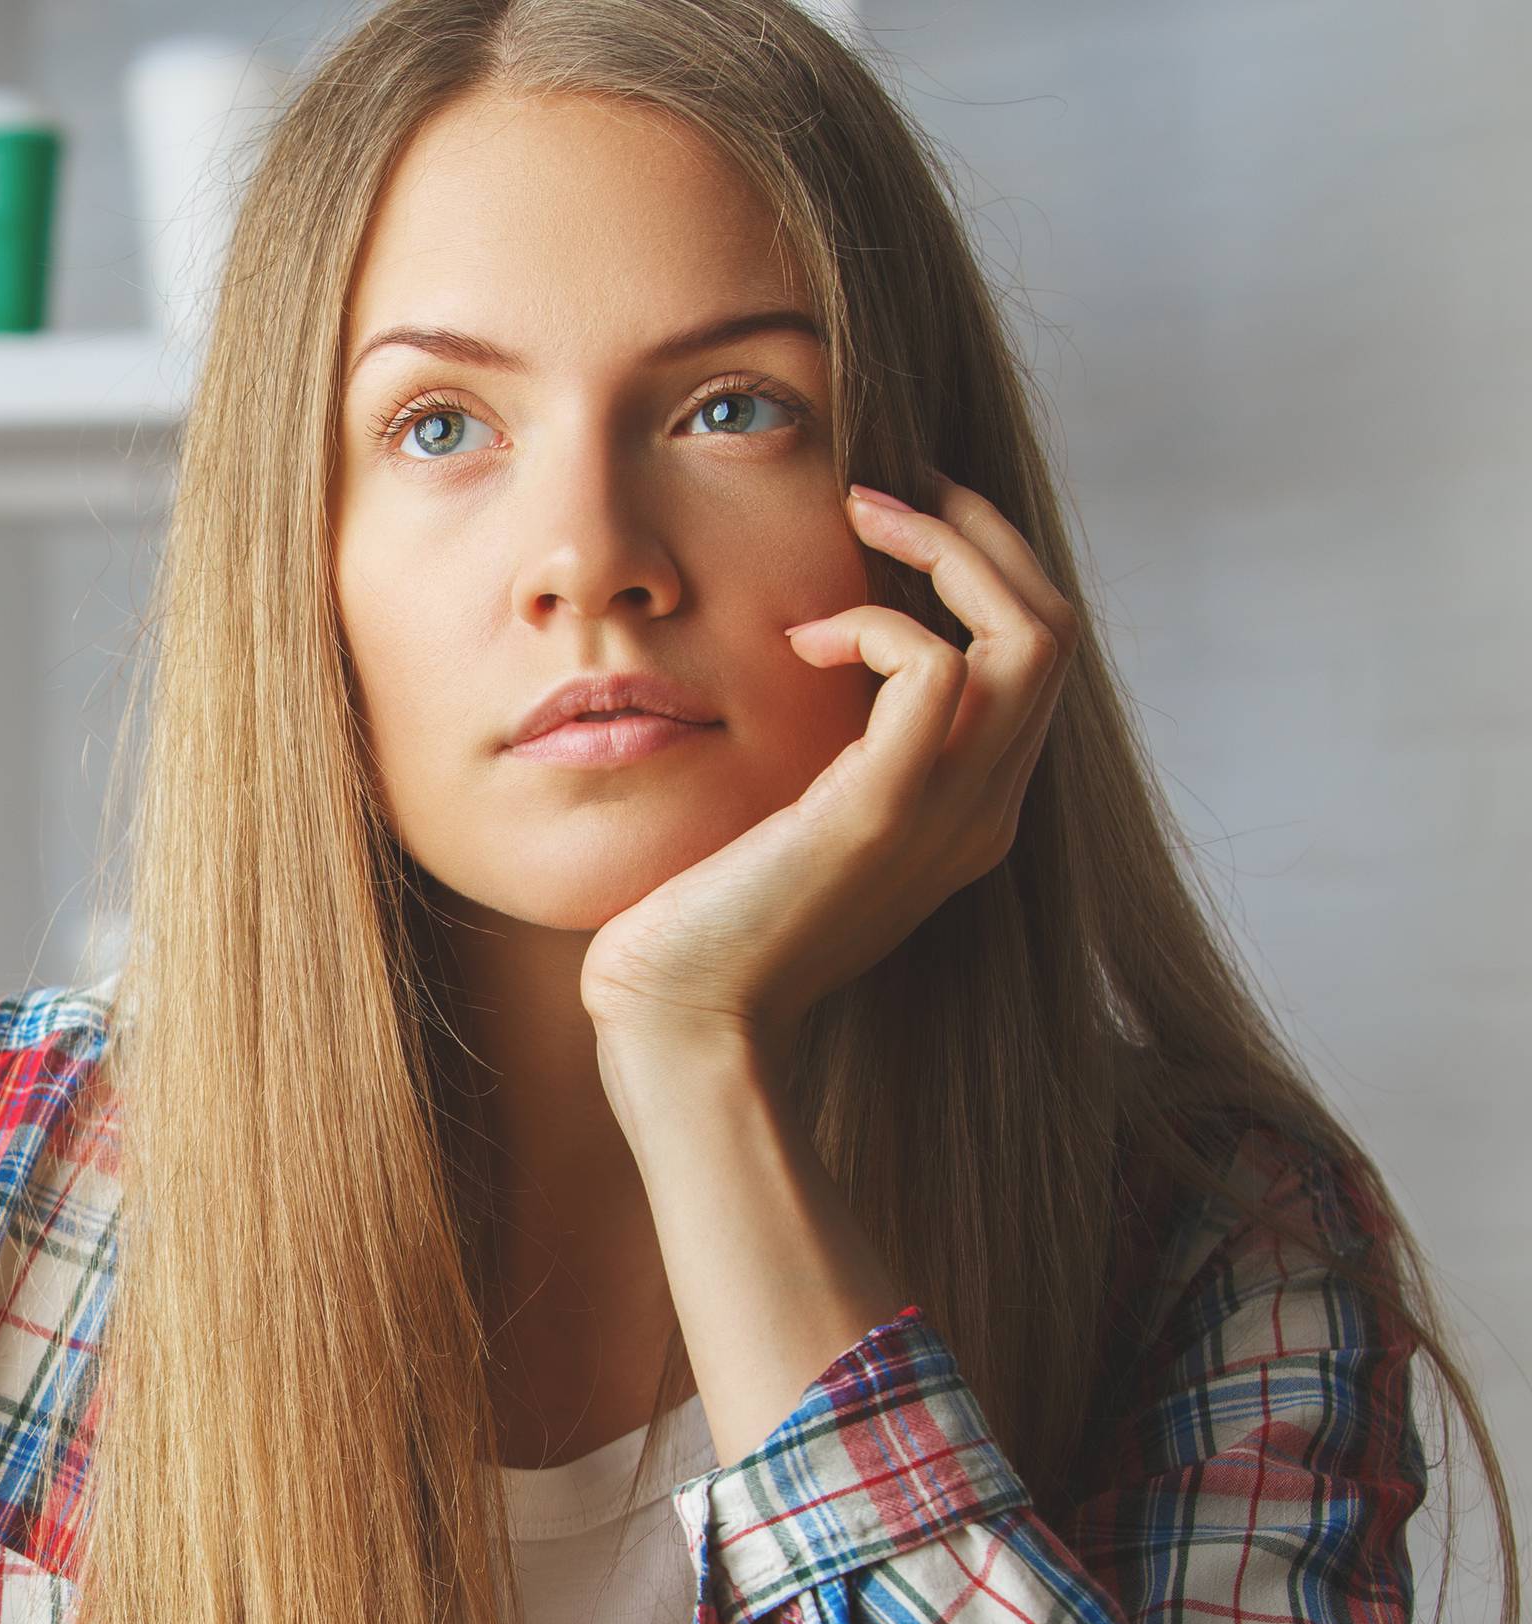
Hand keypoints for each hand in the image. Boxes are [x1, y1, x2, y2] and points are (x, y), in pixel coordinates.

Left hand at [579, 474, 1078, 1060]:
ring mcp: (946, 815)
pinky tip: (807, 640)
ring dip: (949, 550)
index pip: (1035, 659)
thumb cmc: (710, 924)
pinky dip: (880, 625)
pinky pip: (940, 669)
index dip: (983, 569)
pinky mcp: (882, 813)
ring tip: (863, 519)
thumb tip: (818, 650)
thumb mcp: (796, 819)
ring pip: (1031, 633)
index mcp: (969, 813)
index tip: (895, 524)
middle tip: (890, 490)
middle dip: (980, 534)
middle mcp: (982, 813)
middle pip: (1054, 629)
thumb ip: (836, 751)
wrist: (681, 1021)